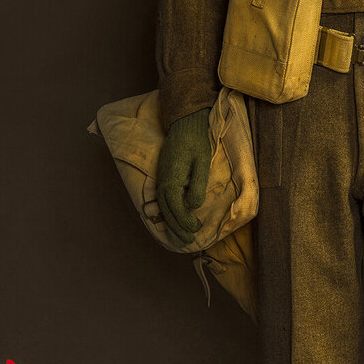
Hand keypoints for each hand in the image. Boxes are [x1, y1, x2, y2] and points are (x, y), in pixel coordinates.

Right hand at [155, 107, 212, 245]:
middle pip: (167, 213)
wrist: (184, 123)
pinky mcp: (163, 177)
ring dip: (171, 224)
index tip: (198, 229)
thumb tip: (193, 206)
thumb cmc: (196, 142)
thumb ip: (197, 185)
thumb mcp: (202, 163)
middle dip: (177, 229)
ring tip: (181, 236)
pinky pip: (163, 201)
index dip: (186, 222)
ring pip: (163, 208)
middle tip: (189, 241)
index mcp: (171, 181)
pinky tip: (174, 219)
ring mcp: (161, 180)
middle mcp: (162, 182)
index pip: (176, 209)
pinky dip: (168, 214)